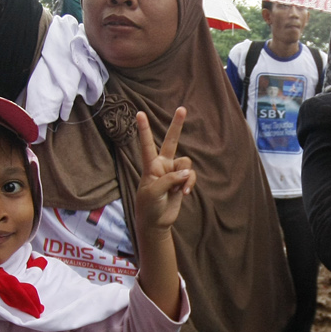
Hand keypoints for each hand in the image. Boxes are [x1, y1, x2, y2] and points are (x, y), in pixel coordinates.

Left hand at [134, 107, 194, 232]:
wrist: (156, 223)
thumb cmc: (149, 207)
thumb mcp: (154, 192)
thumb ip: (170, 179)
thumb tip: (187, 172)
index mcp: (150, 166)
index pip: (147, 144)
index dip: (144, 129)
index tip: (139, 113)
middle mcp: (162, 165)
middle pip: (171, 141)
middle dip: (177, 126)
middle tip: (182, 108)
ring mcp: (173, 173)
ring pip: (186, 164)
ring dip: (186, 177)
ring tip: (179, 191)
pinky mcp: (182, 181)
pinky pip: (191, 176)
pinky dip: (190, 184)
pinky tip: (185, 193)